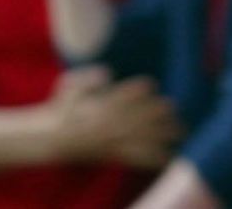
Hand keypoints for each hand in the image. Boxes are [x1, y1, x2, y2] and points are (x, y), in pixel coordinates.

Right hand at [43, 66, 181, 168]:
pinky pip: (138, 157)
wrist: (50, 138)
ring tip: (181, 130)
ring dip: (165, 133)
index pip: (127, 94)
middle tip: (174, 108)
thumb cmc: (62, 107)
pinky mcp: (114, 153)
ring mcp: (114, 139)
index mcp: (104, 103)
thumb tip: (107, 74)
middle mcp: (113, 122)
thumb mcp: (70, 84)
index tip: (150, 85)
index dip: (141, 88)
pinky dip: (155, 157)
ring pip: (146, 135)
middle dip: (161, 111)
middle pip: (144, 114)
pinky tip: (169, 157)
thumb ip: (89, 77)